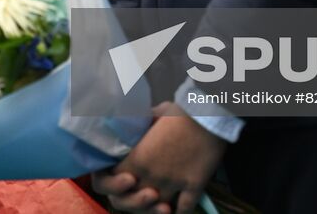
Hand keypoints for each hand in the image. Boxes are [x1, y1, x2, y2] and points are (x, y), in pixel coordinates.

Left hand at [92, 104, 226, 213]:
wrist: (208, 114)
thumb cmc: (178, 112)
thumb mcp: (149, 117)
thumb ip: (137, 130)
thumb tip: (130, 129)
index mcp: (135, 158)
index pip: (108, 182)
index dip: (111, 183)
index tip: (120, 178)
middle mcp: (149, 175)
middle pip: (127, 202)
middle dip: (130, 201)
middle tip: (140, 193)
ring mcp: (172, 184)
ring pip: (155, 210)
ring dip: (155, 209)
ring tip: (160, 203)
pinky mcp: (194, 188)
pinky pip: (183, 210)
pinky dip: (178, 212)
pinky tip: (176, 209)